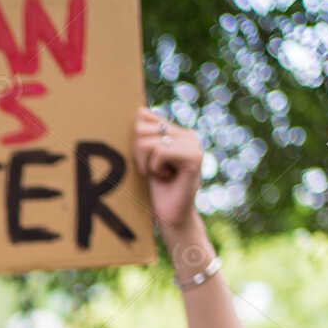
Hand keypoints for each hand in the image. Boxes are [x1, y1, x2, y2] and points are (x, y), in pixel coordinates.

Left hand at [133, 108, 203, 234]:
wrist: (172, 217)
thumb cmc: (157, 190)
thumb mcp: (145, 159)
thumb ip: (144, 136)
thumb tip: (138, 110)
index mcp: (177, 131)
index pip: (142, 116)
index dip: (133, 142)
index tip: (145, 162)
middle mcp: (188, 134)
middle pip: (140, 128)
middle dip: (137, 154)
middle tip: (152, 171)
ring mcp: (193, 144)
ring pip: (147, 141)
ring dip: (146, 164)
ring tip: (160, 174)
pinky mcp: (194, 156)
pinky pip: (159, 152)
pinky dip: (155, 169)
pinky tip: (167, 178)